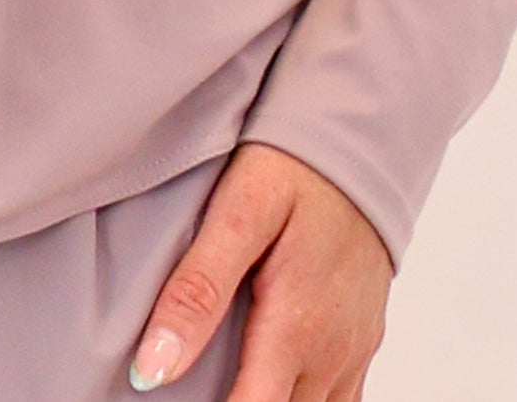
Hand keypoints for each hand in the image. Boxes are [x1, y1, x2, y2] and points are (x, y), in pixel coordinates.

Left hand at [126, 142, 391, 399]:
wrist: (362, 141)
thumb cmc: (297, 169)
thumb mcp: (239, 215)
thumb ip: (198, 290)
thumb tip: (153, 367)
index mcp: (294, 330)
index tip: (167, 394)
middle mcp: (330, 354)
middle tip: (187, 386)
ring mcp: (351, 351)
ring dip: (269, 401)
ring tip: (226, 378)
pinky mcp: (362, 340)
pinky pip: (340, 399)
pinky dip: (301, 398)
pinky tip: (269, 380)